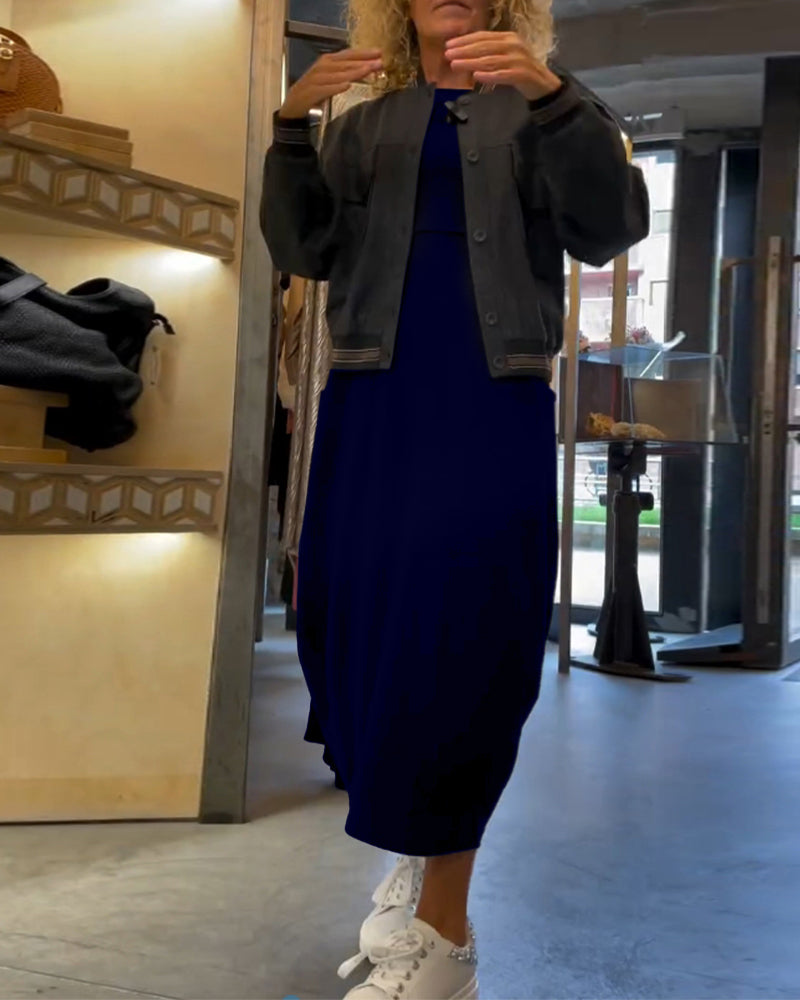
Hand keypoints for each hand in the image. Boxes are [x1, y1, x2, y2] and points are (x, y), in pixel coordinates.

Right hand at [279, 48, 383, 119]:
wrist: (294, 105)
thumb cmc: (315, 91)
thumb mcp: (332, 79)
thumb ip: (346, 73)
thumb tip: (367, 68)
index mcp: (328, 61)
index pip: (348, 54)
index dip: (364, 53)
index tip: (380, 53)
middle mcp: (322, 66)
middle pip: (345, 63)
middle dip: (363, 62)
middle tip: (380, 63)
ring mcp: (316, 79)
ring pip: (338, 74)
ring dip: (354, 72)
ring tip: (367, 71)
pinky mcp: (311, 92)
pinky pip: (325, 89)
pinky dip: (335, 87)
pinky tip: (346, 85)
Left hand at [445, 31, 560, 100]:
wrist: (543, 83)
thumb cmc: (520, 70)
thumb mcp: (505, 56)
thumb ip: (489, 53)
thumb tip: (465, 55)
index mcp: (508, 37)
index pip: (483, 37)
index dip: (465, 41)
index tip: (449, 46)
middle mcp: (513, 45)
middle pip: (484, 47)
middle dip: (464, 51)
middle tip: (448, 55)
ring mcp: (518, 59)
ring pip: (490, 60)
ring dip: (471, 63)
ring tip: (456, 65)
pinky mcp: (522, 74)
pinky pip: (502, 75)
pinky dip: (488, 76)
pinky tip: (476, 76)